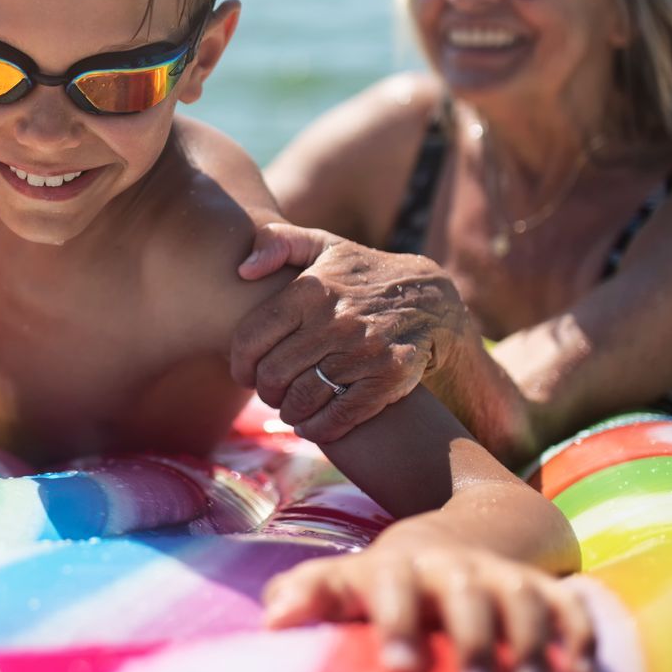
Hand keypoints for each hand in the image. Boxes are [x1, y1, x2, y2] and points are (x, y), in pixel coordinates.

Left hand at [232, 224, 467, 443]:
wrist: (432, 300)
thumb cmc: (363, 276)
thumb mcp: (325, 246)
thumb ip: (280, 242)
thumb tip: (243, 269)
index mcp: (311, 289)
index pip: (252, 337)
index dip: (240, 363)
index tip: (243, 373)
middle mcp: (336, 320)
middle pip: (273, 374)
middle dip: (265, 391)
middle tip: (270, 392)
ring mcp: (364, 351)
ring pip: (302, 398)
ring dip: (290, 411)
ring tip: (291, 407)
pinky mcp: (389, 377)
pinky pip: (339, 416)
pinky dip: (319, 428)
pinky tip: (313, 426)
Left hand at [262, 545, 595, 671]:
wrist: (451, 539)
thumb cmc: (382, 584)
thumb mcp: (343, 583)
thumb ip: (307, 594)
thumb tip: (273, 621)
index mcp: (400, 567)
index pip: (395, 584)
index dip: (398, 620)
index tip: (399, 668)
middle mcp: (455, 567)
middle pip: (466, 596)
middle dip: (472, 643)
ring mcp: (503, 575)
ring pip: (524, 602)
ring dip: (530, 646)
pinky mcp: (543, 590)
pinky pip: (571, 607)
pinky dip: (581, 638)